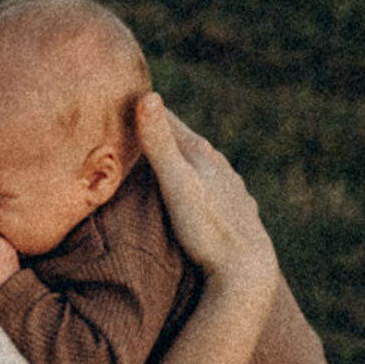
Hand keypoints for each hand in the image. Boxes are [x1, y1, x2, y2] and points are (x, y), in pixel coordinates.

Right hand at [135, 94, 274, 294]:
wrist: (246, 268)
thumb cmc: (207, 227)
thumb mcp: (176, 184)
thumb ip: (160, 143)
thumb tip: (148, 96)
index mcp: (201, 153)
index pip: (166, 119)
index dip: (143, 107)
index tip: (118, 96)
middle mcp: (218, 165)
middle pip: (183, 141)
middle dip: (158, 131)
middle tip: (129, 122)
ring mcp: (229, 187)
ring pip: (199, 164)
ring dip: (178, 158)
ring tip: (156, 157)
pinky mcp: (235, 210)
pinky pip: (210, 187)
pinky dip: (194, 181)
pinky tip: (192, 191)